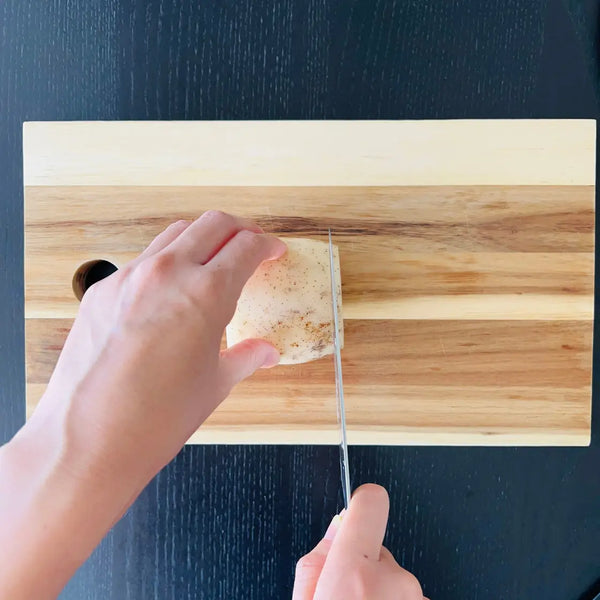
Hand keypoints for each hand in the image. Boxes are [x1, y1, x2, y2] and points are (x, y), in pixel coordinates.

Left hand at [29, 211, 285, 484]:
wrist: (87, 441)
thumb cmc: (156, 419)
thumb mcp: (214, 385)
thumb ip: (246, 357)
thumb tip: (265, 352)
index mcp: (206, 293)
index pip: (246, 246)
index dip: (267, 245)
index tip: (273, 251)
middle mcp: (167, 273)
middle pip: (213, 223)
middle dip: (239, 229)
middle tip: (250, 246)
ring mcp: (129, 277)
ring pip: (175, 234)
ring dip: (201, 240)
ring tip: (212, 264)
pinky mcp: (101, 290)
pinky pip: (142, 261)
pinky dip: (166, 264)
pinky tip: (170, 292)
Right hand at [292, 484, 426, 599]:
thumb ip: (316, 563)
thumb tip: (334, 530)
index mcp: (356, 575)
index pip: (370, 505)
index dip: (360, 502)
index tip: (357, 503)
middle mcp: (394, 583)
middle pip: (377, 551)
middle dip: (361, 568)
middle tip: (342, 597)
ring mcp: (416, 598)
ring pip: (393, 579)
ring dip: (378, 593)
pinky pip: (406, 596)